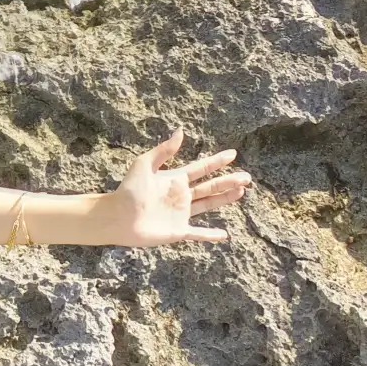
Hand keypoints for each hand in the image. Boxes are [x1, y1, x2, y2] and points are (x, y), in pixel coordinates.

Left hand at [102, 131, 248, 245]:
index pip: (201, 168)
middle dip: (229, 181)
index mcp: (174, 179)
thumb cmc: (128, 190)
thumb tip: (180, 130)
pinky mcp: (177, 231)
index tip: (233, 154)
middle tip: (248, 177)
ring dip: (225, 199)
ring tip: (242, 192)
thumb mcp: (145, 164)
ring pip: (208, 204)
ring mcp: (180, 213)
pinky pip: (198, 234)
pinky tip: (224, 235)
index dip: (216, 161)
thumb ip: (164, 150)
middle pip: (210, 186)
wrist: (117, 216)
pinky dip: (210, 235)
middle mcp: (180, 195)